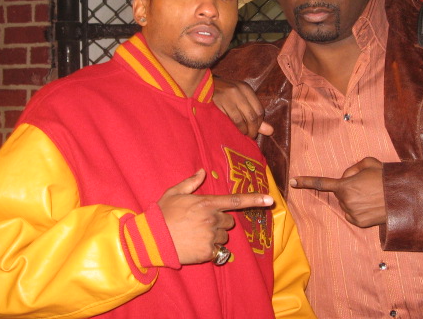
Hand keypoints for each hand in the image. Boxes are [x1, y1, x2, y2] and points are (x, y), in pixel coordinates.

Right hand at [158, 169, 273, 263]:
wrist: (152, 240)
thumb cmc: (162, 215)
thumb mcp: (174, 193)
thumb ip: (190, 183)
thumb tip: (202, 171)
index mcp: (207, 203)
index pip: (236, 201)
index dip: (255, 199)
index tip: (270, 200)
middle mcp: (212, 219)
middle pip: (229, 221)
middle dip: (219, 221)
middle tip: (201, 222)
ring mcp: (211, 236)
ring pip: (224, 236)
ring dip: (215, 235)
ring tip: (196, 234)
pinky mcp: (208, 252)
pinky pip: (217, 250)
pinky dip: (209, 248)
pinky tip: (195, 244)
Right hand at [212, 76, 273, 137]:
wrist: (201, 86)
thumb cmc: (224, 95)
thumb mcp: (241, 100)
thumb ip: (255, 115)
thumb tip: (270, 131)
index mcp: (246, 89)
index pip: (260, 110)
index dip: (259, 124)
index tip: (256, 130)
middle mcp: (238, 91)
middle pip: (252, 116)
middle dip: (253, 129)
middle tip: (251, 136)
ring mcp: (228, 96)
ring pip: (242, 119)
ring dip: (244, 130)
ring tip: (243, 134)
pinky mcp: (218, 103)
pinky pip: (230, 119)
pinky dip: (235, 128)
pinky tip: (234, 130)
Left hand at [290, 157, 385, 227]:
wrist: (402, 197)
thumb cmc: (385, 177)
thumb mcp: (368, 163)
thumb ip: (352, 168)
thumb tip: (346, 177)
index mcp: (345, 185)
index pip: (321, 183)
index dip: (305, 181)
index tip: (292, 181)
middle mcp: (346, 200)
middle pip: (340, 194)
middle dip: (349, 189)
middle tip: (367, 186)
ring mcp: (352, 213)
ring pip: (346, 205)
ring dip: (355, 200)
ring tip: (372, 196)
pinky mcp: (359, 222)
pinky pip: (352, 215)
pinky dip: (359, 210)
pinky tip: (371, 206)